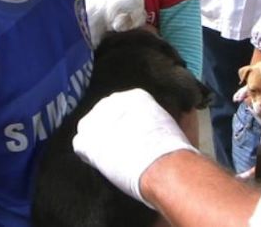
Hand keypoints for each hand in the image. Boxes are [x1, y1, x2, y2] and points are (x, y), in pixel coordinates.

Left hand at [72, 89, 196, 207]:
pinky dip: (89, 156)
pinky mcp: (86, 140)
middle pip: (103, 115)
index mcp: (134, 95)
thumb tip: (179, 115)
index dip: (124, 123)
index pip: (121, 106)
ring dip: (98, 142)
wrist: (162, 165)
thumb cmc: (173, 149)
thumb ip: (158, 118)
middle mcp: (111, 101)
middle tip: (121, 148)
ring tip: (112, 157)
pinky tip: (101, 163)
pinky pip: (81, 146)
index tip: (131, 135)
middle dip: (109, 130)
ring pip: (90, 129)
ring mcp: (95, 119)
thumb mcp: (171, 123)